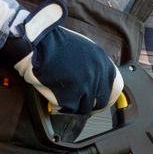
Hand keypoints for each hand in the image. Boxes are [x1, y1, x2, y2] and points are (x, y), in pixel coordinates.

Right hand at [0, 2, 122, 115]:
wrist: (37, 44)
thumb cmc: (55, 43)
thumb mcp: (84, 49)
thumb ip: (94, 66)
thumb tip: (99, 81)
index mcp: (103, 63)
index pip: (115, 88)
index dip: (107, 97)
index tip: (100, 101)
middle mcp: (98, 76)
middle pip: (101, 101)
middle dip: (91, 105)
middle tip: (80, 104)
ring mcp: (85, 87)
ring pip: (85, 108)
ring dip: (74, 105)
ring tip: (63, 98)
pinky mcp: (71, 97)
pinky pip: (69, 109)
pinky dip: (61, 107)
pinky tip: (54, 99)